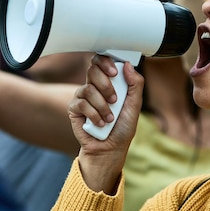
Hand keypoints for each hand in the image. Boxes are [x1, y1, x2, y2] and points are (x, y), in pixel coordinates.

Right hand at [68, 55, 143, 192]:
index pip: (101, 61)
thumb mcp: (135, 105)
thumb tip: (127, 65)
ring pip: (88, 89)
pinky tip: (100, 124)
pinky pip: (82, 104)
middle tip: (115, 100)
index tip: (115, 73)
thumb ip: (135, 84)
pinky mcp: (74, 109)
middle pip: (92, 70)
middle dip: (106, 85)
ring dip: (102, 106)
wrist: (111, 149)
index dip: (106, 62)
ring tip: (109, 118)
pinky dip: (94, 115)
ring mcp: (82, 97)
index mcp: (108, 82)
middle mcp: (94, 86)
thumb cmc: (123, 127)